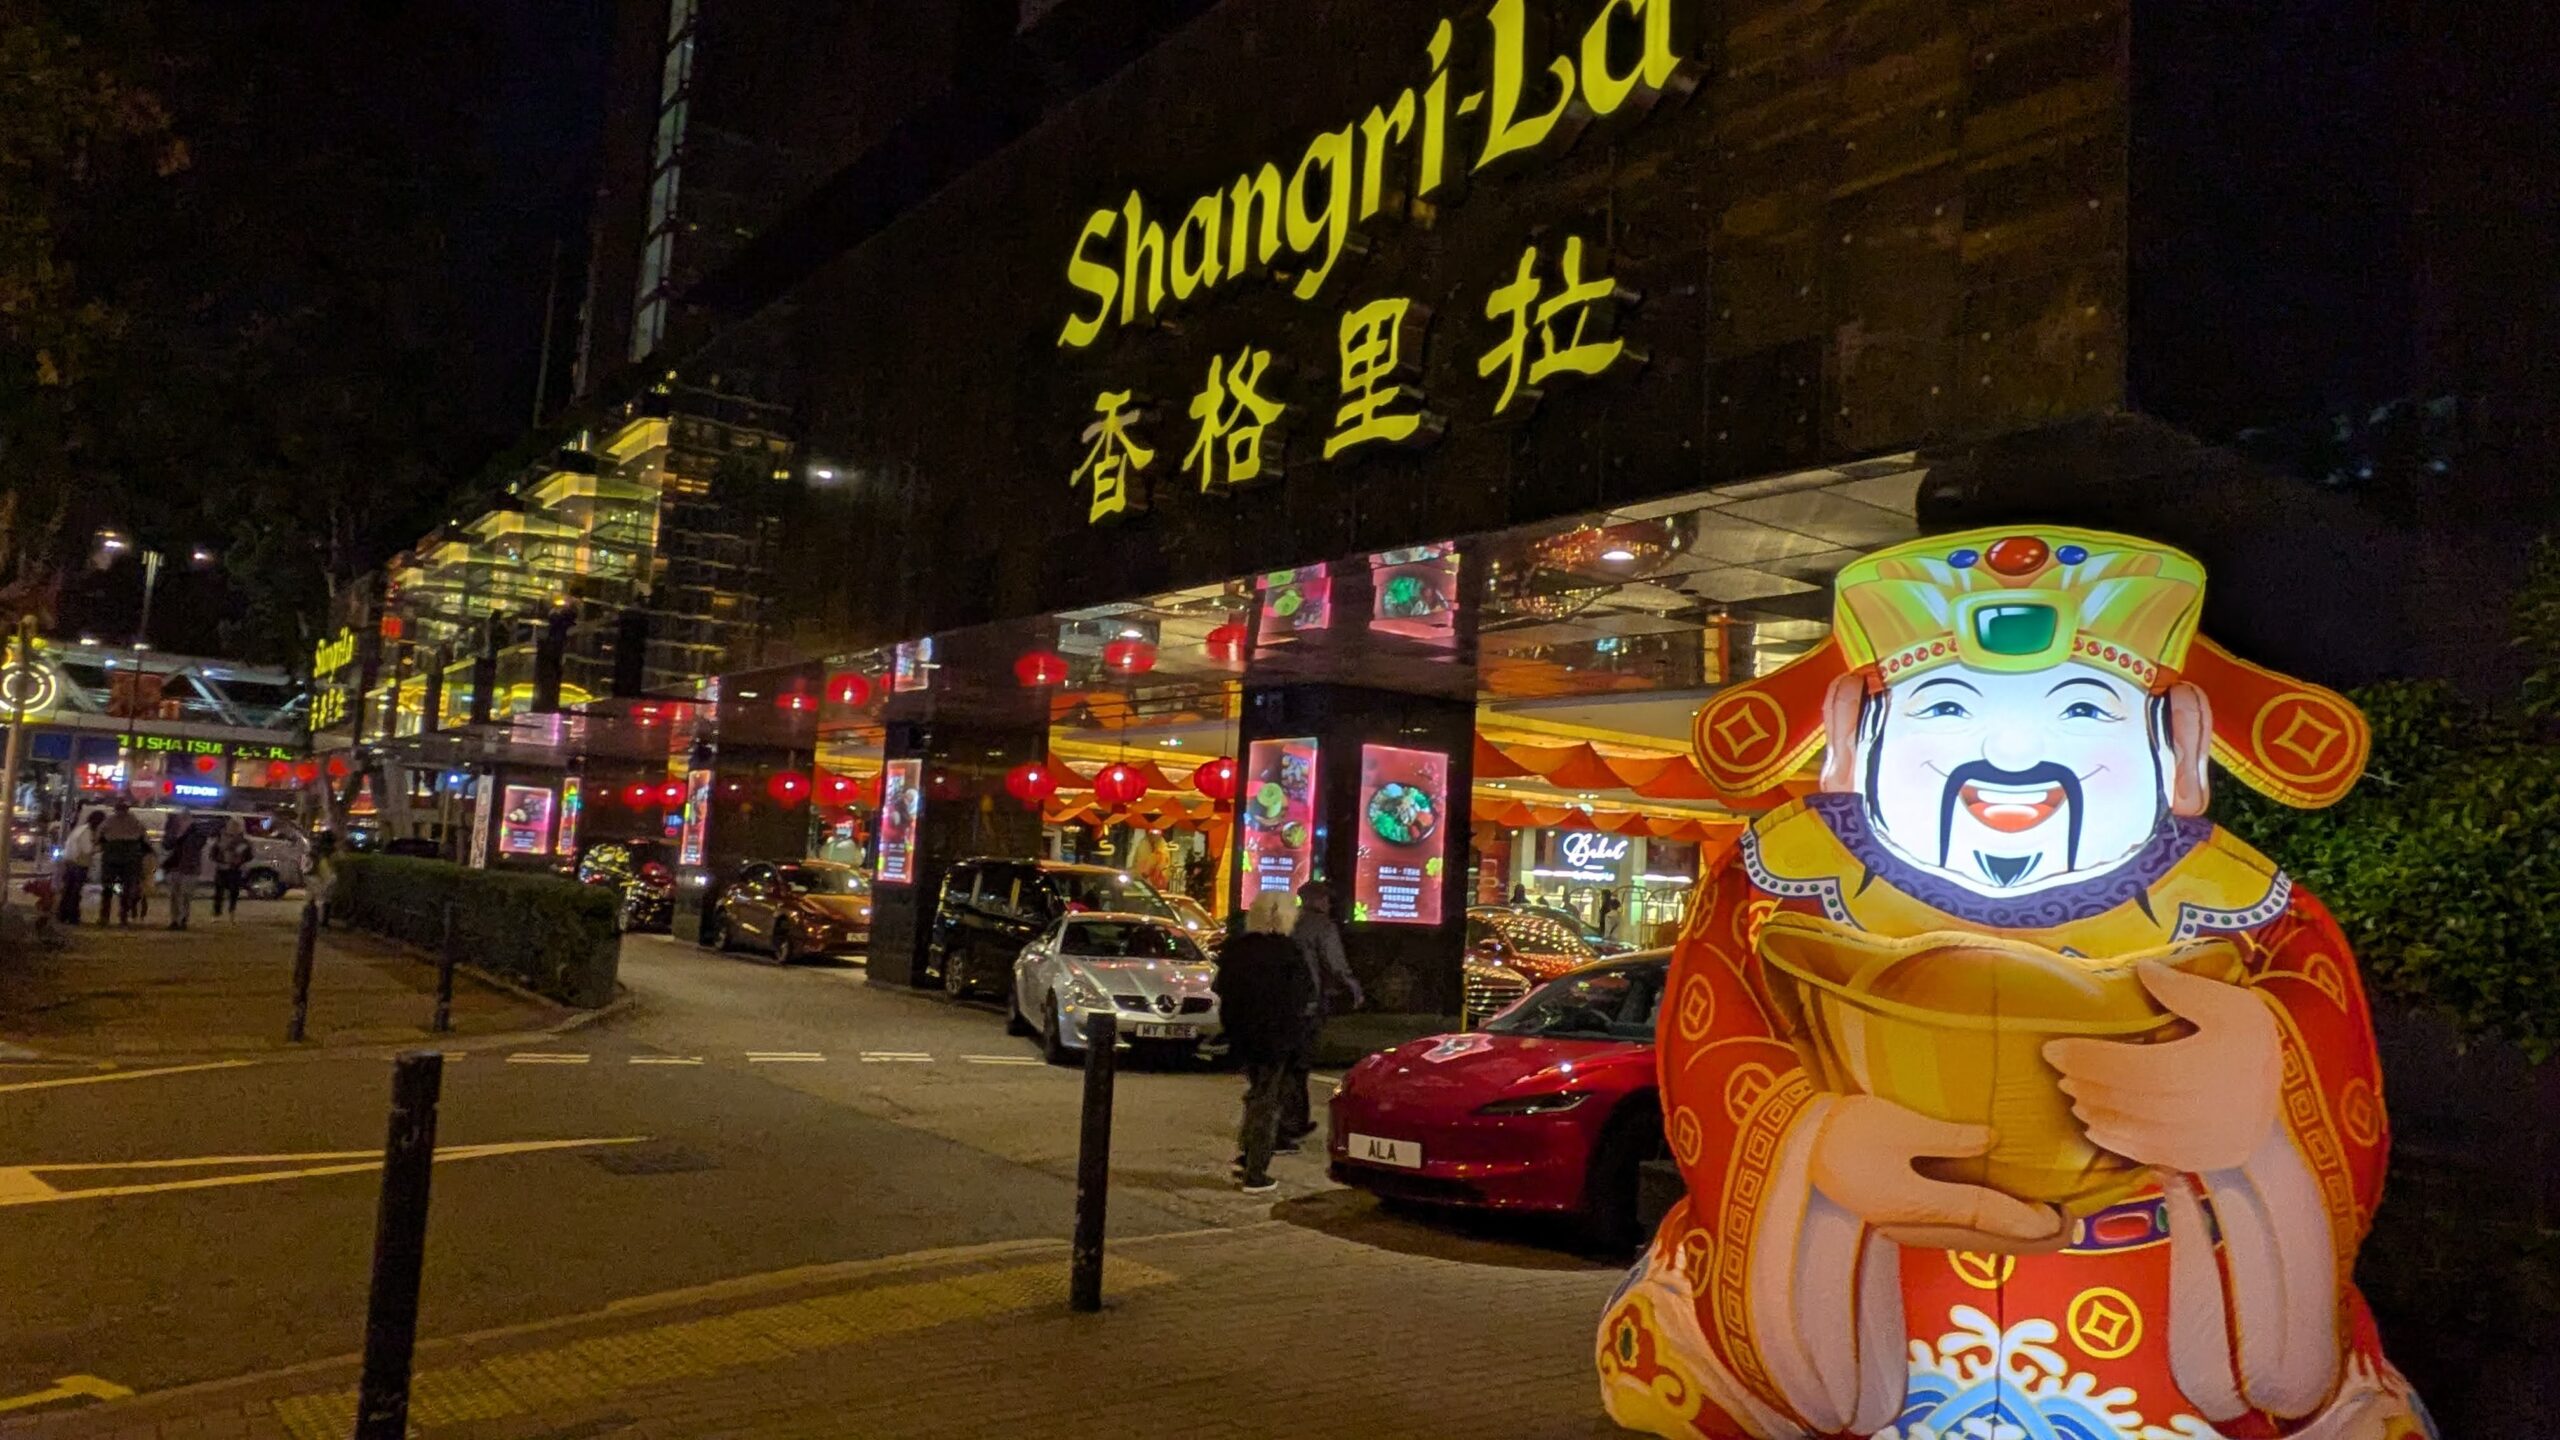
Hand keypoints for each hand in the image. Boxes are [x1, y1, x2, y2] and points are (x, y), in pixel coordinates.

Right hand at [1811, 1094, 2064, 1251]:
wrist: (1798, 1147)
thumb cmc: (1846, 1130)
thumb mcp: (1898, 1124)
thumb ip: (1949, 1137)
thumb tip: (1993, 1140)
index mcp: (1918, 1205)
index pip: (1986, 1214)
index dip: (2027, 1215)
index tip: (2060, 1212)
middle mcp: (1917, 1227)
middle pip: (1985, 1239)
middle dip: (2030, 1235)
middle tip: (2067, 1219)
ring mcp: (1909, 1229)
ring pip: (1974, 1241)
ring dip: (2012, 1234)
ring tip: (2045, 1217)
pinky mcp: (1904, 1221)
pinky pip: (1959, 1232)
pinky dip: (1989, 1228)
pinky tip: (2003, 1214)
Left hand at [2045, 962, 2280, 1173]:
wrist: (2291, 1097)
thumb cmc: (2254, 1044)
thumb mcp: (2231, 1005)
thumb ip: (2183, 989)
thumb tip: (2141, 969)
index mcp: (2196, 1068)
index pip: (2123, 1067)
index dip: (2083, 1059)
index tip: (2051, 1049)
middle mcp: (2191, 1110)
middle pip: (2121, 1100)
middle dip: (2084, 1084)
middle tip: (2060, 1070)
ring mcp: (2195, 1141)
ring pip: (2129, 1130)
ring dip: (2094, 1112)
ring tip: (2075, 1095)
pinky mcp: (2198, 1160)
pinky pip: (2147, 1155)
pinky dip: (2115, 1141)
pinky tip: (2096, 1127)